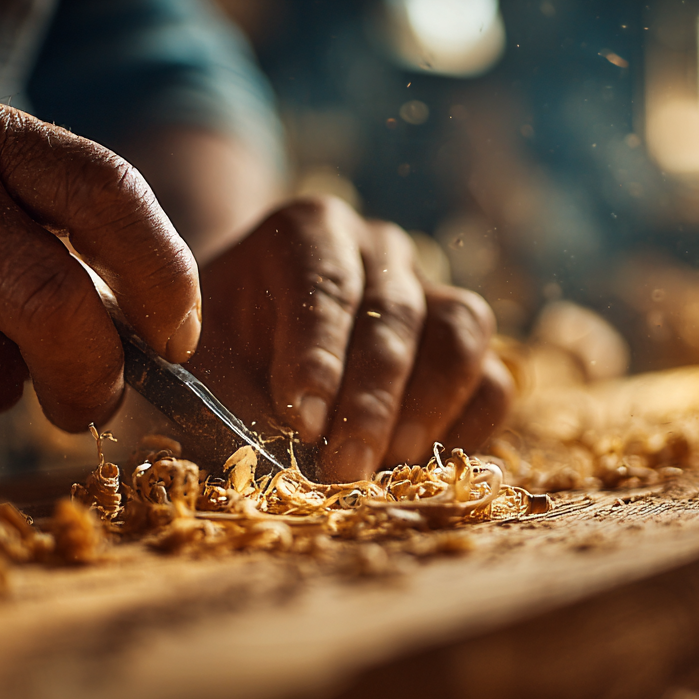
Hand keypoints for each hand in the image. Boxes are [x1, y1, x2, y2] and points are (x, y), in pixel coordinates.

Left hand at [186, 196, 512, 481]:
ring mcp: (431, 291)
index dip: (318, 357)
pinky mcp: (464, 345)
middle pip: (397, 312)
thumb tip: (281, 466)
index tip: (301, 421)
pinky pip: (493, 380)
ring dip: (429, 407)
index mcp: (308, 230)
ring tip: (387, 464)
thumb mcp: (204, 369)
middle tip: (345, 468)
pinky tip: (422, 467)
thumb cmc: (221, 356)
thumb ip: (233, 406)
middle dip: (371, 399)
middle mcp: (378, 248)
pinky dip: (468, 428)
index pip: (326, 285)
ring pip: (461, 332)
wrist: (248, 347)